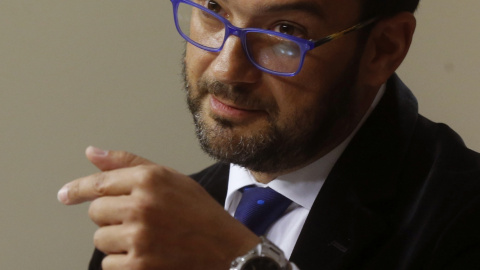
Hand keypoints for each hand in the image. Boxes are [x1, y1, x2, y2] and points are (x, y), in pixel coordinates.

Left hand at [58, 146, 258, 269]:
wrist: (225, 248)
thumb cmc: (198, 211)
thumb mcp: (169, 178)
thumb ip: (128, 164)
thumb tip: (92, 152)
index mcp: (149, 179)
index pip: (98, 183)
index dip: (78, 189)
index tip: (66, 195)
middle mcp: (142, 205)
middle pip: (97, 212)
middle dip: (112, 216)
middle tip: (139, 219)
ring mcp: (140, 237)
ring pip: (101, 238)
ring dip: (117, 240)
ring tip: (147, 238)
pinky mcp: (139, 265)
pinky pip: (109, 263)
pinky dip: (123, 262)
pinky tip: (148, 254)